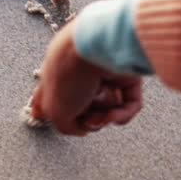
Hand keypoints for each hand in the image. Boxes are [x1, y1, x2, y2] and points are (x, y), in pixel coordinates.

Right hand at [28, 24, 142, 135]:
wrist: (96, 50)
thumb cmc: (69, 72)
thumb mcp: (54, 111)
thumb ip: (64, 127)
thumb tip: (81, 129)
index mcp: (56, 75)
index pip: (52, 96)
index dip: (53, 111)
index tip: (51, 119)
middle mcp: (80, 74)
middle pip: (85, 108)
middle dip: (86, 119)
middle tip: (84, 117)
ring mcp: (104, 75)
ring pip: (108, 108)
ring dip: (104, 115)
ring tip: (100, 110)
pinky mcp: (127, 75)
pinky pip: (129, 104)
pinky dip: (124, 113)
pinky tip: (115, 115)